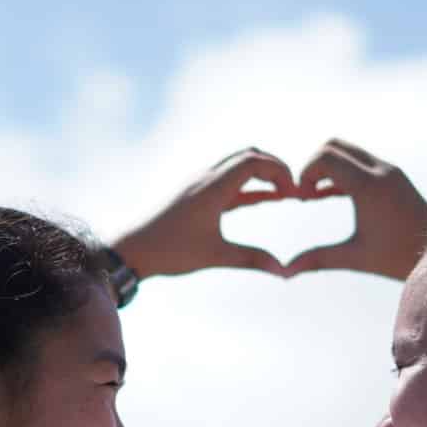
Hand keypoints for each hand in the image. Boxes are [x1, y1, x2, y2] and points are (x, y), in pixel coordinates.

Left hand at [110, 147, 297, 279]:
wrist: (131, 249)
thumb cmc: (169, 251)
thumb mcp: (214, 256)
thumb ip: (250, 258)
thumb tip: (282, 270)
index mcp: (212, 187)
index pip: (253, 161)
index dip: (279, 170)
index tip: (295, 191)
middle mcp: (205, 178)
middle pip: (246, 156)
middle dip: (274, 168)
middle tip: (294, 189)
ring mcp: (198, 185)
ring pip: (236, 167)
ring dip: (261, 175)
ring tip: (284, 193)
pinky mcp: (194, 195)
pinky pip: (227, 182)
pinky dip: (248, 187)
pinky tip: (262, 199)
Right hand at [288, 138, 426, 281]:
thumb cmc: (397, 257)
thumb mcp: (354, 258)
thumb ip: (318, 259)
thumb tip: (285, 271)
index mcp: (368, 186)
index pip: (326, 157)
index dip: (304, 173)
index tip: (300, 198)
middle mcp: (380, 171)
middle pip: (334, 145)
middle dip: (312, 165)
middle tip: (303, 194)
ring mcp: (388, 170)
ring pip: (346, 151)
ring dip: (325, 168)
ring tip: (312, 197)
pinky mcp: (392, 176)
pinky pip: (358, 162)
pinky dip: (339, 172)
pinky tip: (326, 196)